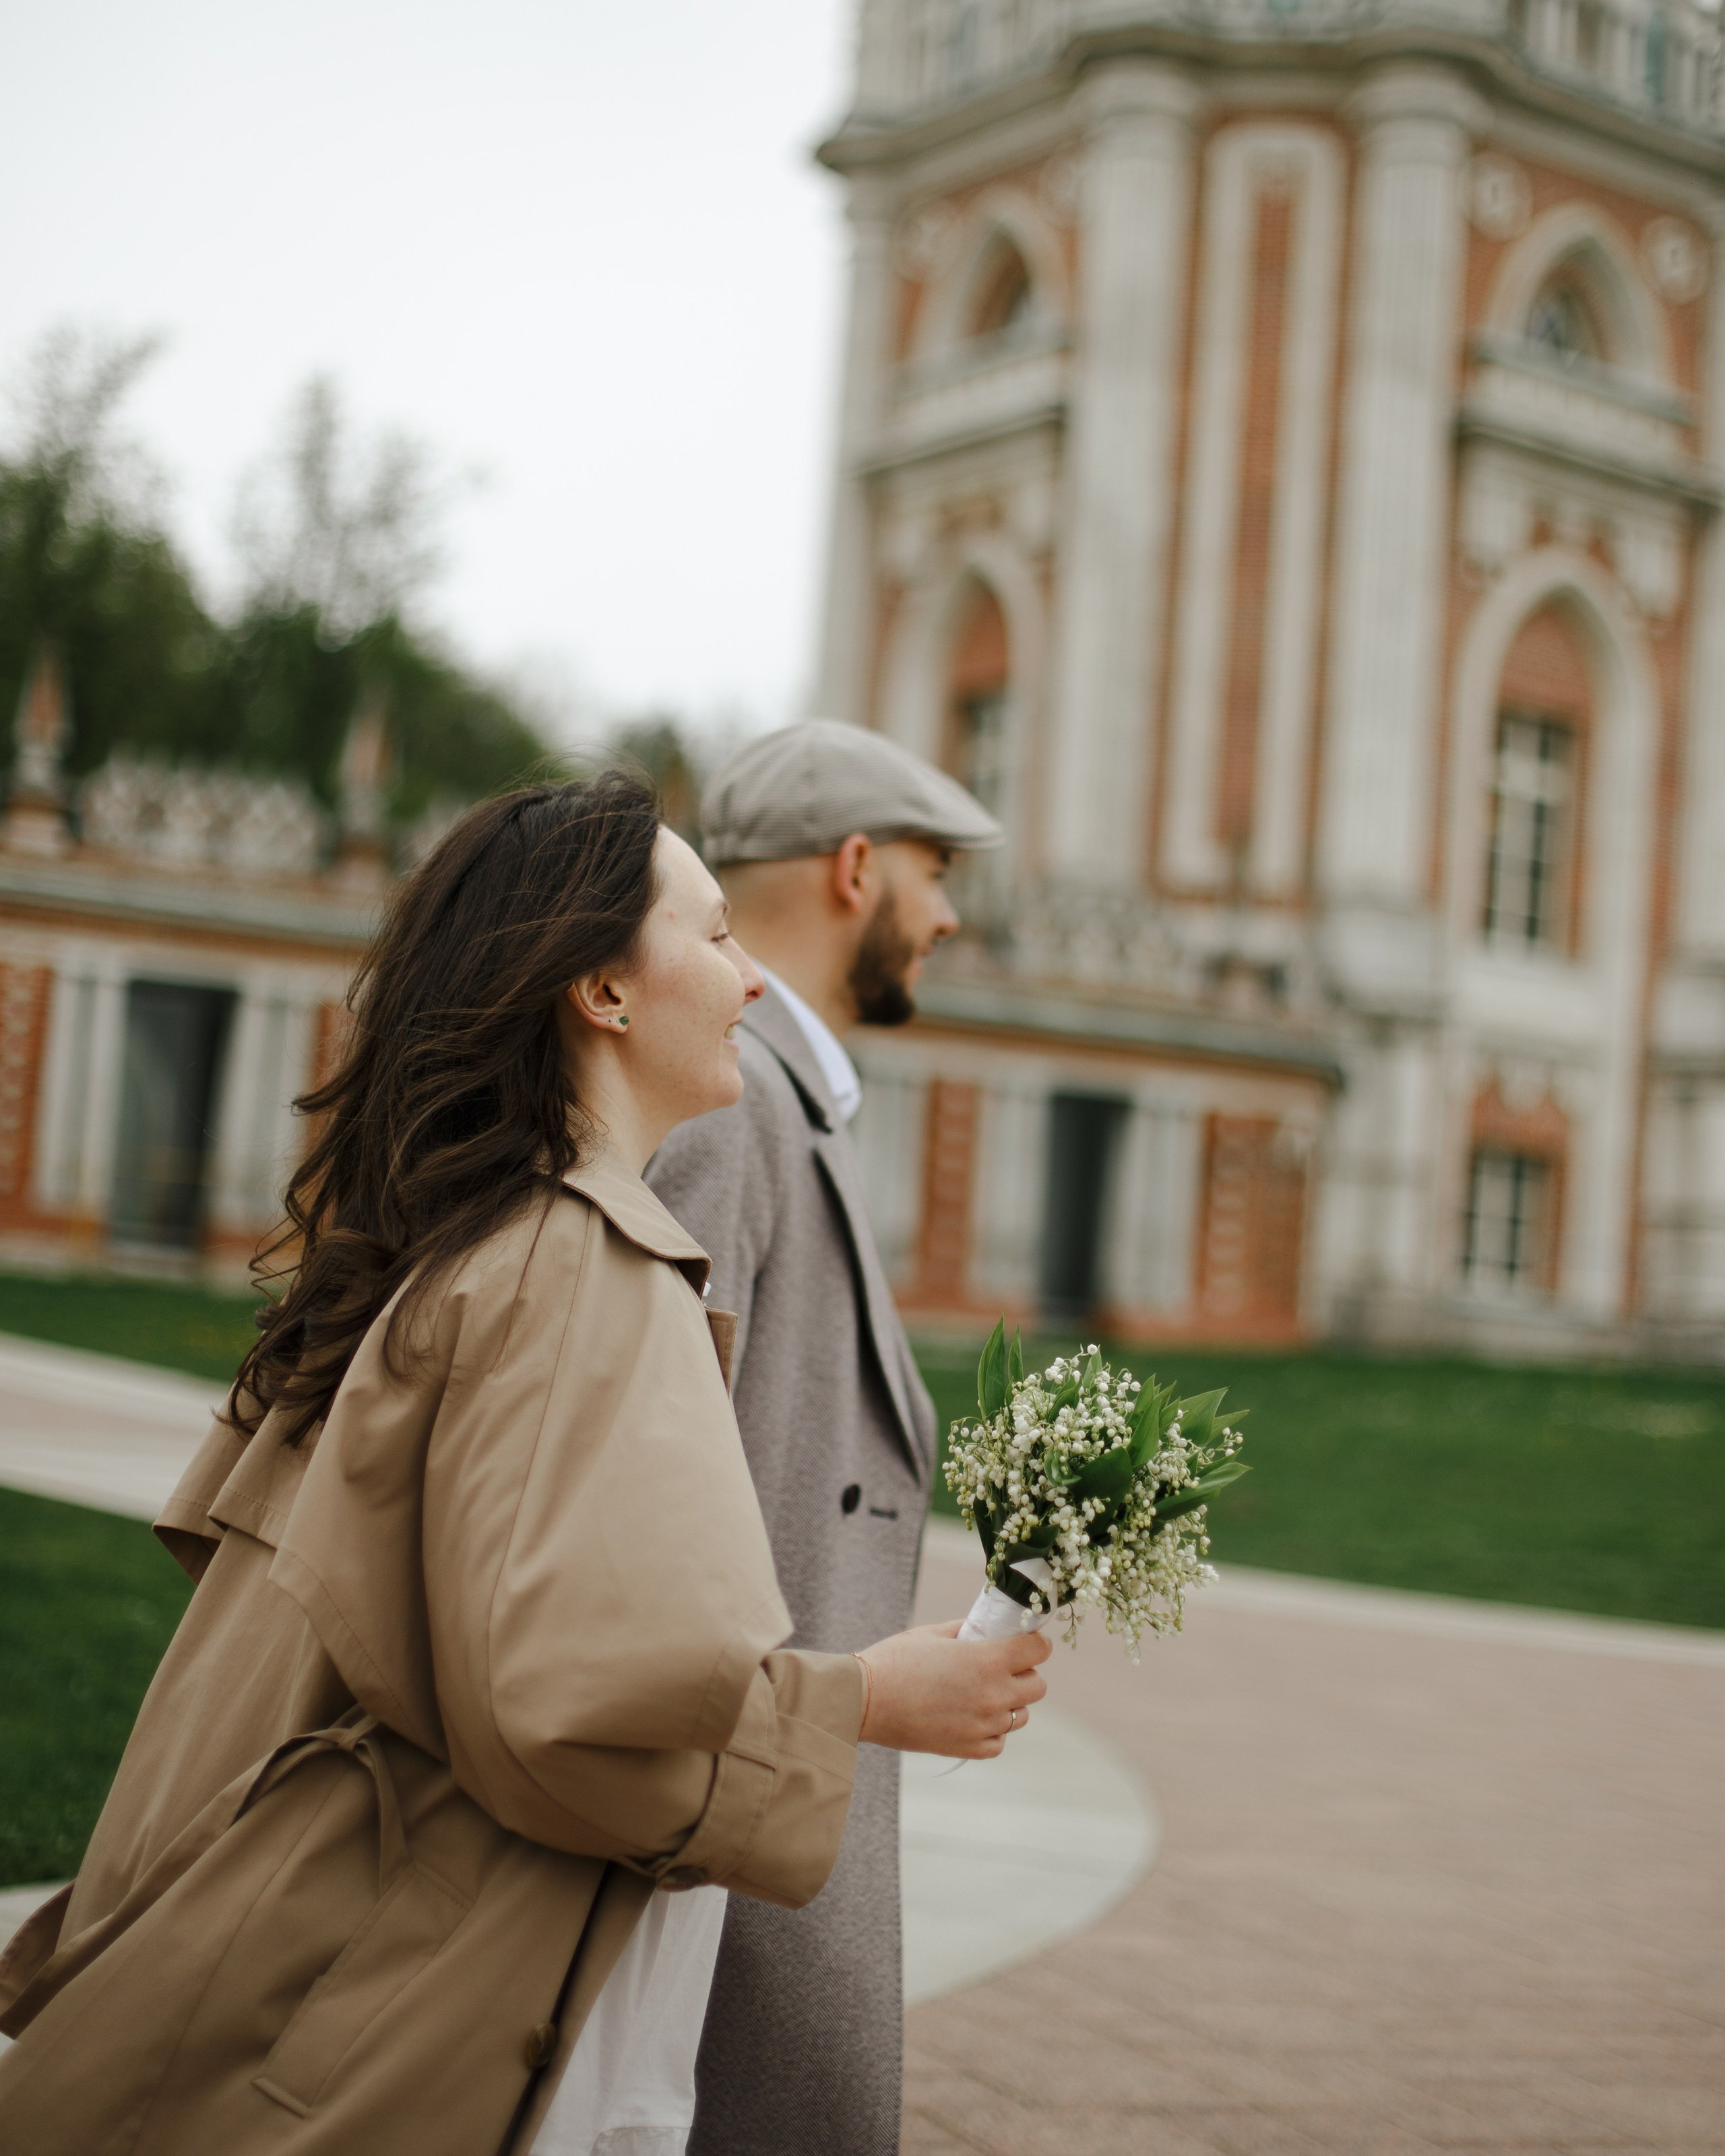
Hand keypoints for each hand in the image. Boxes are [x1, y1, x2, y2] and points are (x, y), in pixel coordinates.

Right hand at [854, 1620, 1050, 1758]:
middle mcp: (993, 1694)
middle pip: (1037, 1686)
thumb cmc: (896, 1660)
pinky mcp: (969, 1749)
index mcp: (987, 1660)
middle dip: (1025, 1673)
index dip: (1036, 1642)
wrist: (866, 1701)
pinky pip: (999, 1741)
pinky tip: (974, 1717)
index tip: (1026, 1641)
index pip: (1038, 1650)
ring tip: (984, 1693)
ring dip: (1011, 1703)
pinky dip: (993, 1730)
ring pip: (1021, 1715)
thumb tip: (988, 1629)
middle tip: (1003, 1667)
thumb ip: (969, 1631)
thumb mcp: (934, 1633)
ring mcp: (983, 1725)